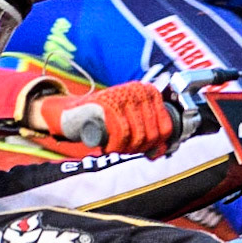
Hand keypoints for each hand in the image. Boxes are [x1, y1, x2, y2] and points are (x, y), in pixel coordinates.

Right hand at [31, 82, 173, 154]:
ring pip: (138, 136)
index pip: (166, 128)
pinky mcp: (109, 104)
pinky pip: (122, 134)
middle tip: (125, 150)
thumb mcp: (131, 122)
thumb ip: (149, 134)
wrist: (75, 112)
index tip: (143, 150)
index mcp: (150, 93)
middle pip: (152, 134)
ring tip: (116, 149)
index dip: (156, 145)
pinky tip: (108, 148)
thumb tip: (162, 150)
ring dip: (126, 149)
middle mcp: (139, 91)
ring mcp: (124, 96)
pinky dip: (115, 147)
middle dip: (139, 149)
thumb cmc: (106, 119)